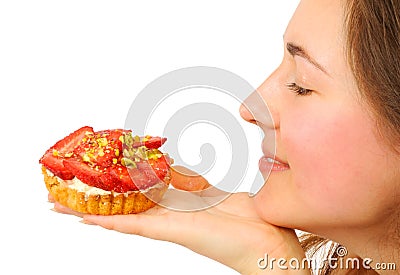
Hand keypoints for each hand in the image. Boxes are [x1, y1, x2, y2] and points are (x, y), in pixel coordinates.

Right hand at [51, 166, 307, 273]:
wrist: (265, 238)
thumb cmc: (243, 217)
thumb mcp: (211, 190)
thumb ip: (190, 180)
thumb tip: (173, 165)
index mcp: (174, 205)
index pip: (135, 194)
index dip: (112, 187)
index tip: (91, 178)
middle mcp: (165, 216)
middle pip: (121, 207)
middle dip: (92, 201)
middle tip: (61, 194)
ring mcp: (166, 225)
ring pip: (120, 218)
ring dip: (90, 211)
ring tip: (60, 205)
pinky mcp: (173, 232)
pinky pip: (135, 226)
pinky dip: (110, 222)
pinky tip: (86, 218)